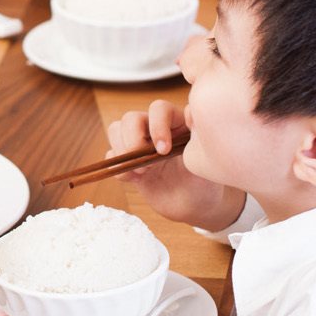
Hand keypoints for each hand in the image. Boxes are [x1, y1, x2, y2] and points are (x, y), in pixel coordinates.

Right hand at [108, 101, 244, 228]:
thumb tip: (191, 113)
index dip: (157, 125)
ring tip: (140, 173)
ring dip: (122, 150)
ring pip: (116, 130)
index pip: (159, 109)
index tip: (164, 150)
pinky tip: (132, 179)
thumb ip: (198, 137)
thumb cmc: (202, 182)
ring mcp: (139, 145)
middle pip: (131, 118)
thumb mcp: (203, 161)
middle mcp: (154, 129)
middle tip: (146, 165)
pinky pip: (111, 155)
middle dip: (132, 139)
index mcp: (175, 122)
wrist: (192, 206)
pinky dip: (117, 167)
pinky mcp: (128, 162)